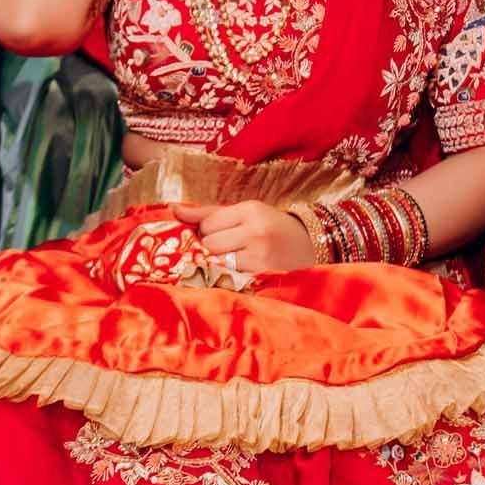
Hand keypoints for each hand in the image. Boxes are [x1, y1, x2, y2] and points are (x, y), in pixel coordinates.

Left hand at [169, 199, 313, 274]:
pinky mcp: (262, 275)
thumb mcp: (245, 212)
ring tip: (231, 258)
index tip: (213, 233)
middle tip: (223, 247)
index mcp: (250, 210)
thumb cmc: (271, 227)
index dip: (204, 231)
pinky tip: (238, 270)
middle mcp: (254, 231)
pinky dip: (228, 274)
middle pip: (209, 243)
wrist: (310, 245)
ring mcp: (259, 255)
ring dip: (217, 262)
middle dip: (209, 247)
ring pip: (217, 261)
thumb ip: (209, 213)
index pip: (207, 222)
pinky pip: (230, 276)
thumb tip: (174, 209)